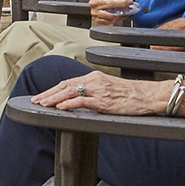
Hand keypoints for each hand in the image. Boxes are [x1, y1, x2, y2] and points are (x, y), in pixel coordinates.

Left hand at [33, 71, 165, 113]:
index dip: (52, 89)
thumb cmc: (130, 94)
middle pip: (65, 86)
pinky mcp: (104, 101)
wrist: (148, 95)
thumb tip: (77, 99)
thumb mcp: (108, 88)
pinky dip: (69, 104)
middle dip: (48, 94)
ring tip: (43, 104)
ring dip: (54, 99)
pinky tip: (60, 108)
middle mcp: (94, 81)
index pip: (68, 82)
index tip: (41, 95)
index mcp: (94, 77)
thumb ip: (93, 91)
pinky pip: (83, 101)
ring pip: (70, 92)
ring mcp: (99, 91)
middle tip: (36, 101)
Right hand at [89, 0, 136, 26]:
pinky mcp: (97, 19)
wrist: (101, 2)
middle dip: (123, 3)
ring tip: (126, 9)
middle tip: (129, 2)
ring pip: (110, 14)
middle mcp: (93, 2)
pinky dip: (117, 19)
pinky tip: (120, 14)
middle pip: (110, 3)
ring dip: (120, 12)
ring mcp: (95, 11)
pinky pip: (109, 21)